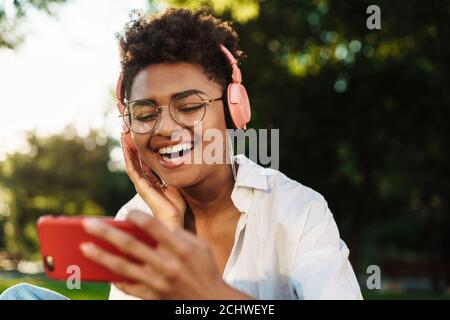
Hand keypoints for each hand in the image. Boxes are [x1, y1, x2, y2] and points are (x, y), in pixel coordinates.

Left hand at [80, 210, 252, 299]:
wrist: (210, 301)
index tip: (126, 213)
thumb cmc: (205, 269)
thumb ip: (178, 235)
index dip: (138, 218)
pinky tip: (101, 271)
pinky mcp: (152, 297)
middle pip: (130, 245)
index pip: (154, 228)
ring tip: (84, 247)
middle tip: (88, 224)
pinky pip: (128, 286)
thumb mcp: (200, 246)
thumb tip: (152, 227)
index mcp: (181, 249)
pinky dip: (114, 278)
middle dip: (106, 233)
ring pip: (122, 267)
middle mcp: (167, 265)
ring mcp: (157, 283)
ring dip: (100, 256)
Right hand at [121, 135, 185, 229]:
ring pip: (131, 163)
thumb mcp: (176, 185)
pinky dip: (129, 157)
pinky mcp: (141, 186)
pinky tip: (126, 147)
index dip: (141, 151)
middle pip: (136, 161)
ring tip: (123, 135)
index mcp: (153, 182)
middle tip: (128, 132)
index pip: (144, 163)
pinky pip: (133, 169)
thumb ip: (174, 175)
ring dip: (127, 149)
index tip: (140, 138)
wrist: (173, 220)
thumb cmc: (177, 206)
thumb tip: (180, 161)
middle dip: (132, 147)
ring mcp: (141, 184)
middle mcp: (145, 182)